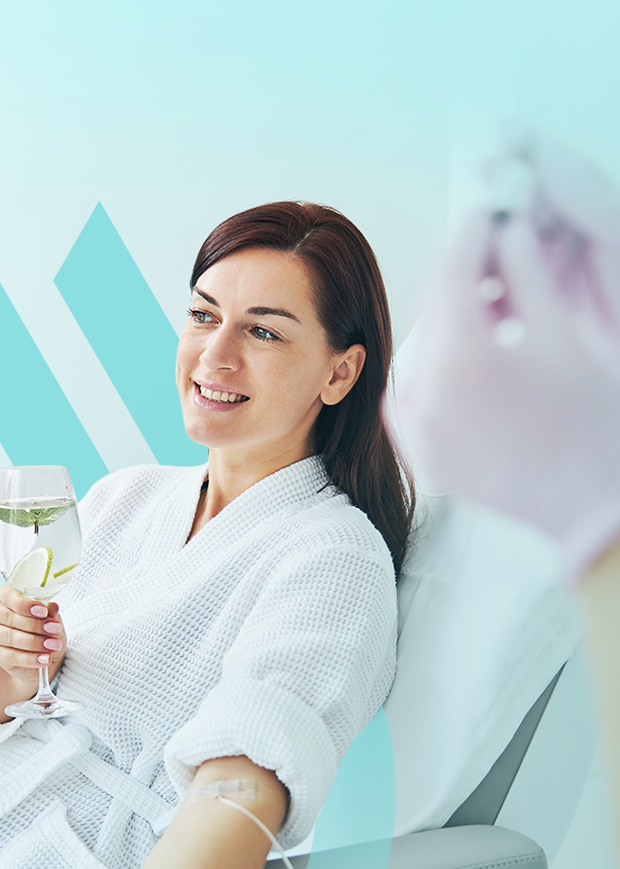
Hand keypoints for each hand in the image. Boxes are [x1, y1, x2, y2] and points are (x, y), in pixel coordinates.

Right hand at [0, 585, 65, 691]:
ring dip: (35, 642)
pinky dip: (31, 658)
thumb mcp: (50, 618)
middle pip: (10, 617)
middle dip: (35, 625)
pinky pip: (12, 656)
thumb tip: (53, 606)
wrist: (43, 653)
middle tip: (55, 630)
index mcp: (5, 596)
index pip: (8, 596)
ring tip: (53, 646)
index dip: (25, 604)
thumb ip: (49, 613)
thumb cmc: (43, 629)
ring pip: (10, 637)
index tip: (43, 611)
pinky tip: (44, 659)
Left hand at [394, 205, 619, 582]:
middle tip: (495, 257)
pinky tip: (475, 365)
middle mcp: (424, 392)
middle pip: (434, 309)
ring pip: (422, 351)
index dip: (473, 235)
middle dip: (464, 278)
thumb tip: (508, 233)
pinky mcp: (420, 455)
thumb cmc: (591, 428)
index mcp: (462, 357)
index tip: (488, 217)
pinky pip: (414, 395)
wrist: (589, 513)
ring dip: (451, 325)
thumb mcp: (565, 336)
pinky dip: (437, 372)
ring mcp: (416, 429)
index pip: (453, 270)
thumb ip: (527, 276)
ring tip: (497, 317)